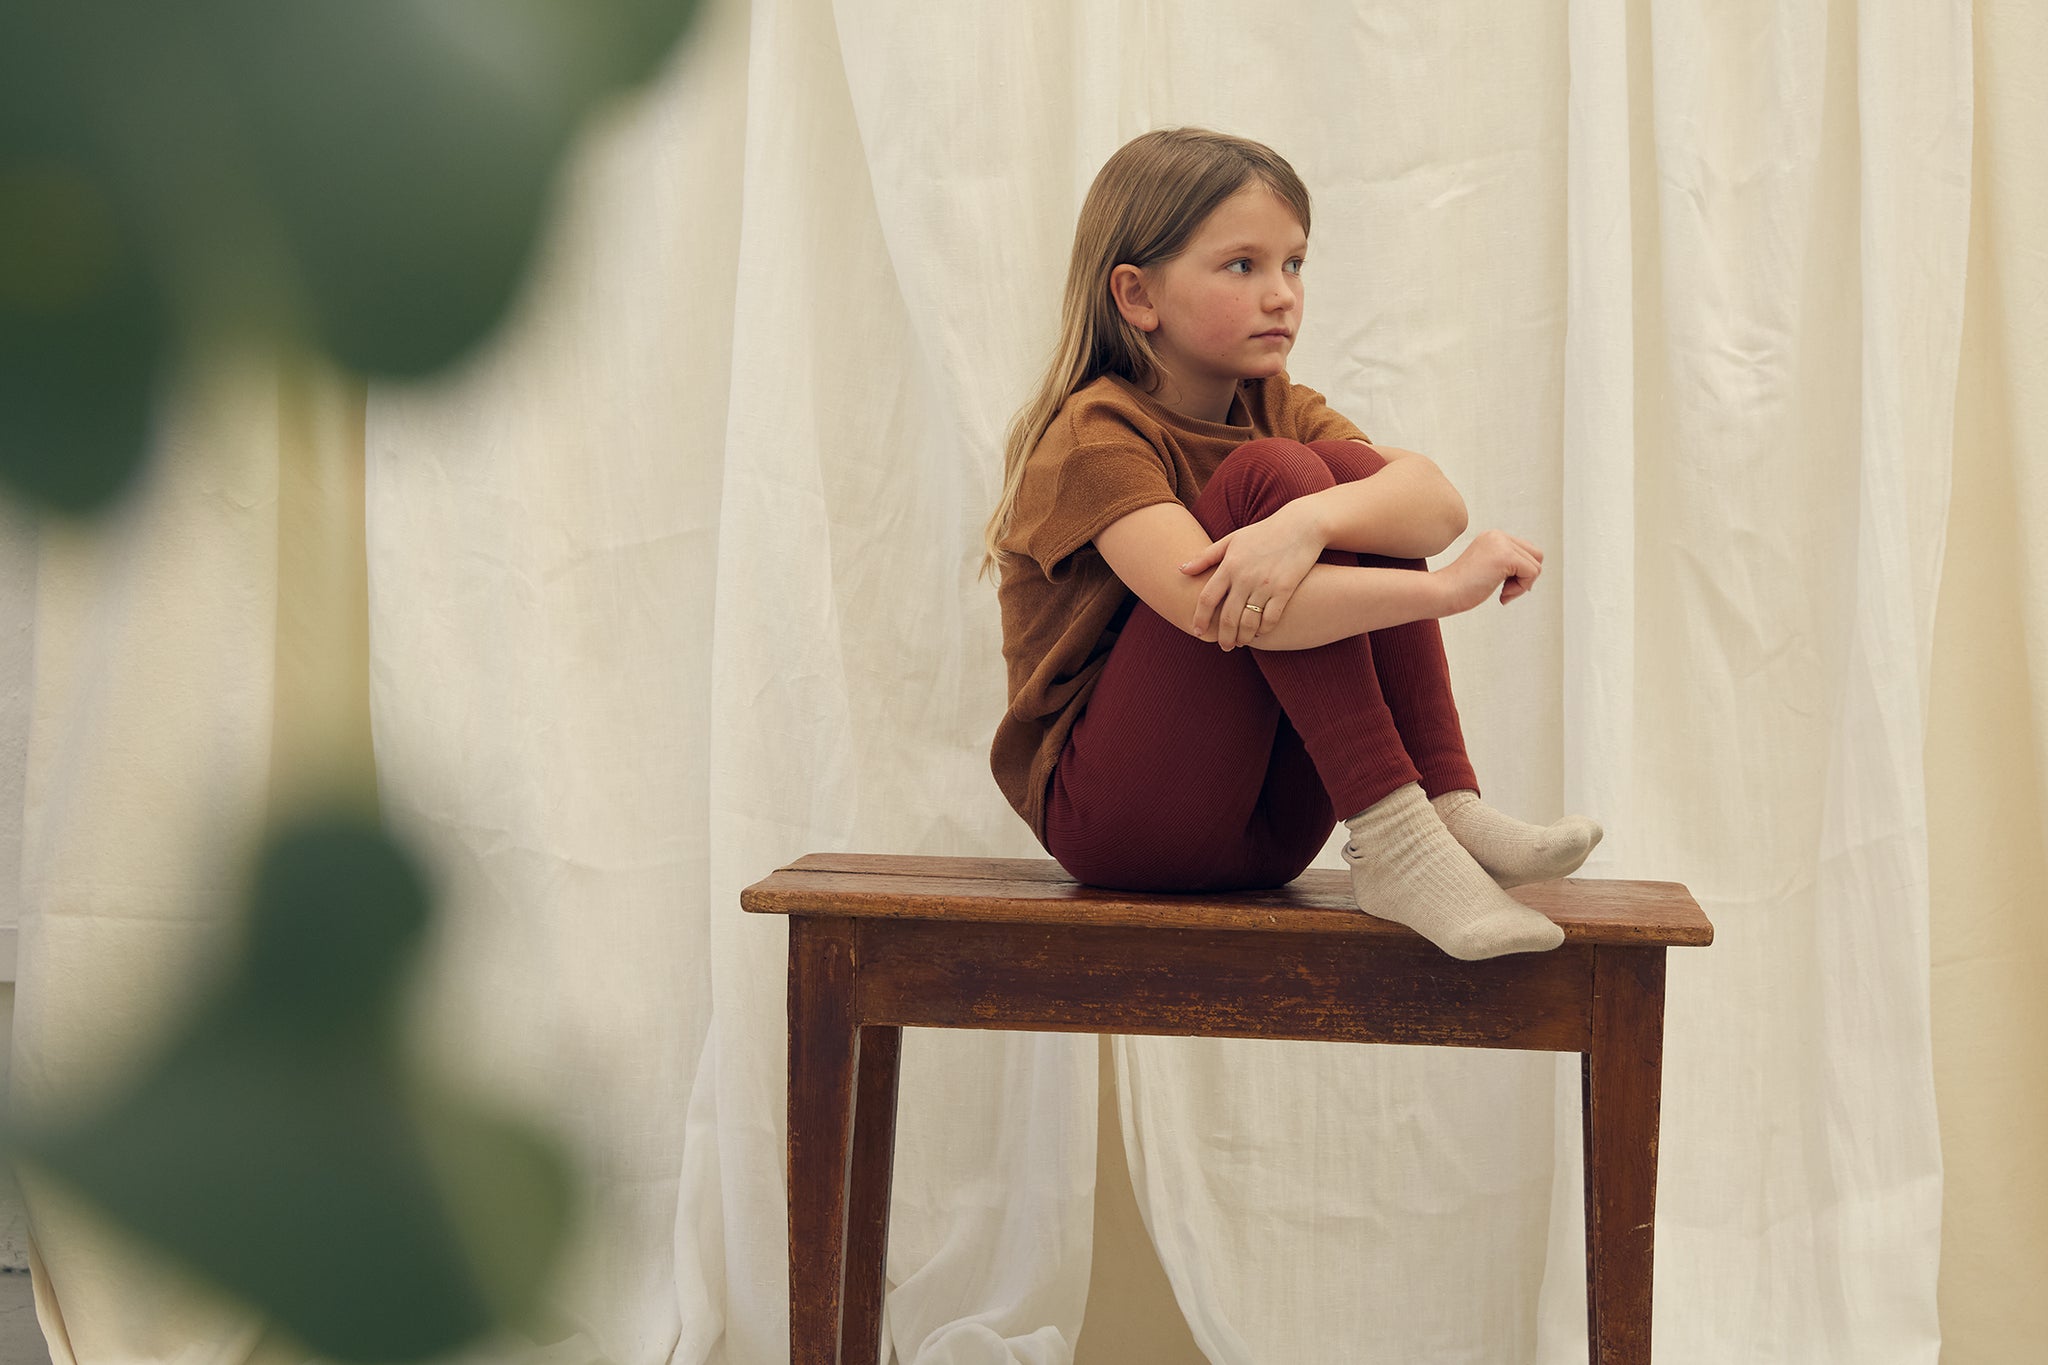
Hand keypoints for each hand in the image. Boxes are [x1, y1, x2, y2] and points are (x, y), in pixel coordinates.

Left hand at [1180, 503, 1326, 649]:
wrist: (1301, 525)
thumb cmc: (1264, 533)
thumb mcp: (1232, 540)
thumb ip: (1206, 556)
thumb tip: (1181, 570)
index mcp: (1229, 565)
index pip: (1207, 598)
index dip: (1199, 618)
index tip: (1196, 631)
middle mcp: (1245, 577)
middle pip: (1227, 617)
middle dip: (1223, 637)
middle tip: (1224, 646)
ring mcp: (1265, 584)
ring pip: (1248, 622)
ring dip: (1243, 638)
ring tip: (1241, 643)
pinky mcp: (1285, 589)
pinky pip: (1271, 618)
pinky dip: (1264, 629)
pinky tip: (1261, 632)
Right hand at [1434, 529, 1543, 614]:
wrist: (1442, 592)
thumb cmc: (1460, 589)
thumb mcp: (1487, 569)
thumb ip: (1507, 564)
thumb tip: (1534, 571)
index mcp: (1493, 537)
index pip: (1527, 551)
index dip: (1521, 573)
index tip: (1501, 586)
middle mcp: (1498, 536)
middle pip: (1536, 556)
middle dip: (1525, 578)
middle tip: (1504, 590)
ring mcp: (1501, 544)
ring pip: (1536, 566)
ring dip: (1522, 586)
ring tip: (1501, 592)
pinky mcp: (1505, 556)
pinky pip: (1532, 574)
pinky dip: (1520, 589)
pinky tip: (1501, 594)